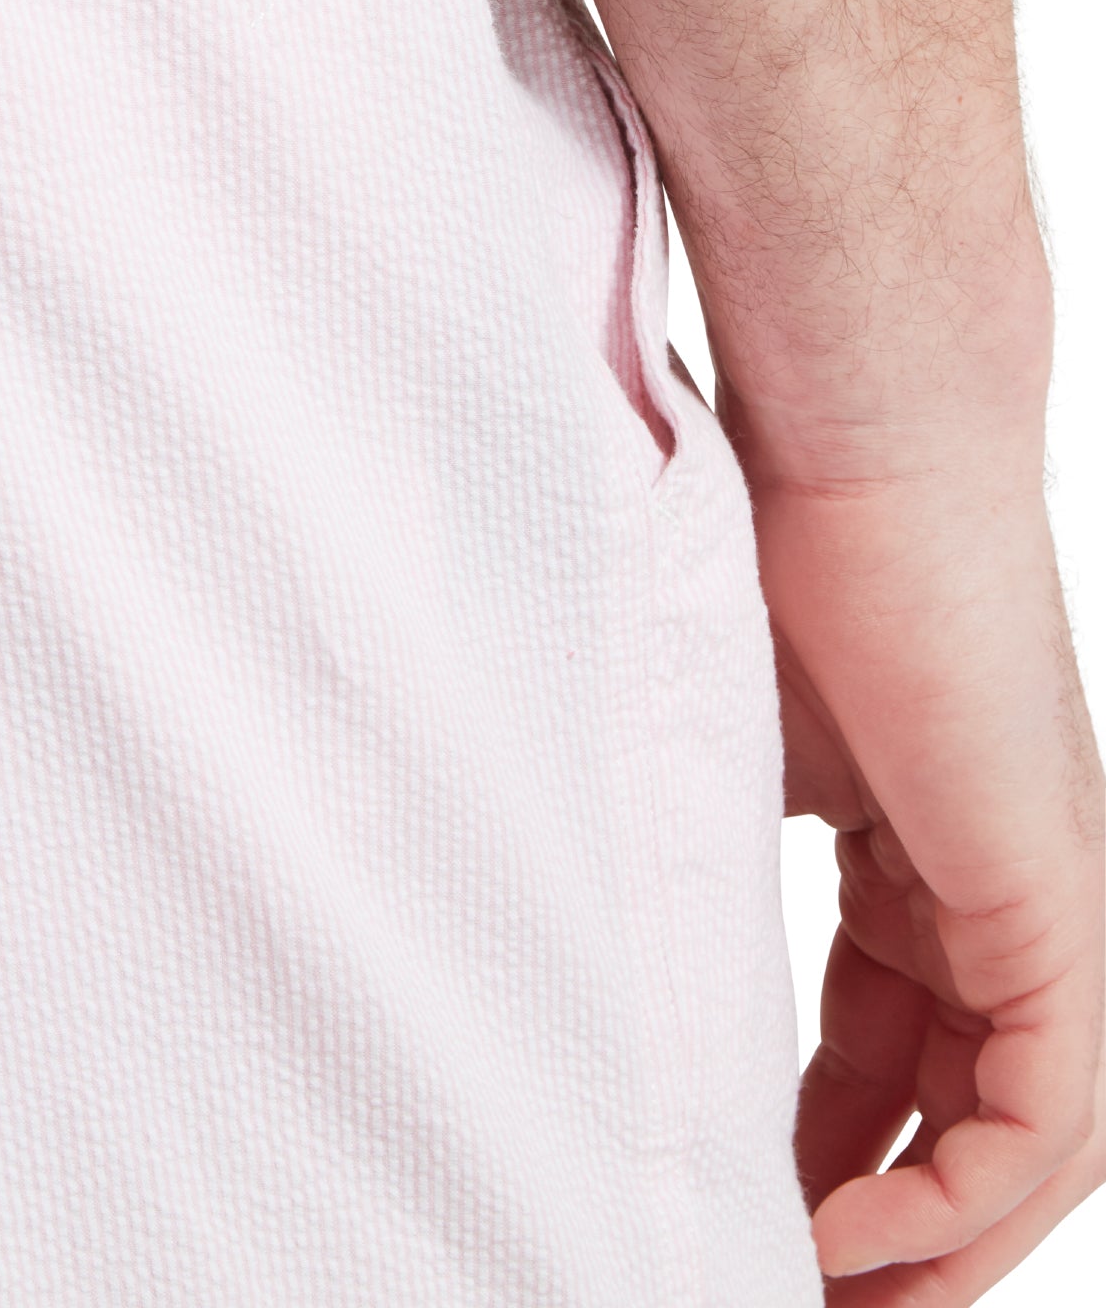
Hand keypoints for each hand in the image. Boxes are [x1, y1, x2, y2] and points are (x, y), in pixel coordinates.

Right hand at [756, 444, 1103, 1304]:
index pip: (897, 1056)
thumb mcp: (727, 746)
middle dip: (885, 1235)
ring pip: (1026, 1141)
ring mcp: (1048, 906)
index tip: (740, 1220)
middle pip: (965, 1120)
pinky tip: (851, 1242)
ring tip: (813, 1302)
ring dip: (929, 1247)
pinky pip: (1046, 1111)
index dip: (825, 1159)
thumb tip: (609, 922)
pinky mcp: (1063, 906)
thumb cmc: (771, 549)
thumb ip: (708, 851)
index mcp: (927, 862)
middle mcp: (1007, 899)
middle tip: (782, 1299)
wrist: (854, 447)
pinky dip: (962, 1200)